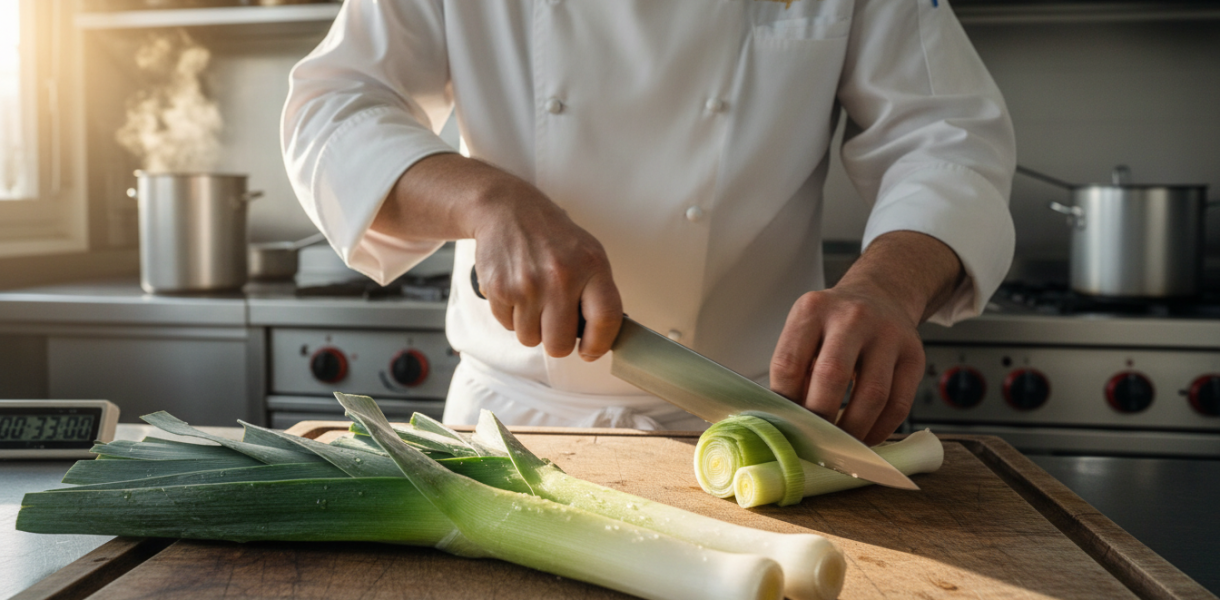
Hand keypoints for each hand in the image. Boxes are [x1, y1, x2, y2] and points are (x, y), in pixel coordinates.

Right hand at [373, 154, 621, 359]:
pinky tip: (517, 290)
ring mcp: (527, 284)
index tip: (590, 351)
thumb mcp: (588, 253)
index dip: (599, 345)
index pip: (606, 319)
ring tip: (534, 299)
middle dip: (557, 342)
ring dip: (532, 327)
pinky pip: (508, 326)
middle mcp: (560, 276)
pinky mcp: (499, 288)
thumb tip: (600, 338)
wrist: (507, 209)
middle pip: (560, 344)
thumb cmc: (553, 236)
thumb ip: (598, 293)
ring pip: (530, 339)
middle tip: (555, 324)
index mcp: (591, 266)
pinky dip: (512, 316)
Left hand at [769, 231, 962, 445]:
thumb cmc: (833, 323)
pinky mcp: (914, 356)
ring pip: (872, 396)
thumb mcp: (805, 330)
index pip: (789, 363)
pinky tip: (865, 437)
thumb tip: (786, 422)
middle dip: (819, 418)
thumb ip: (794, 369)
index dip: (784, 402)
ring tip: (839, 445)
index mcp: (813, 310)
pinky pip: (899, 404)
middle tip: (812, 440)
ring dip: (853, 430)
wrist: (880, 296)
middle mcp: (852, 318)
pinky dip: (880, 429)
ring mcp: (888, 335)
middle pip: (832, 376)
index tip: (784, 424)